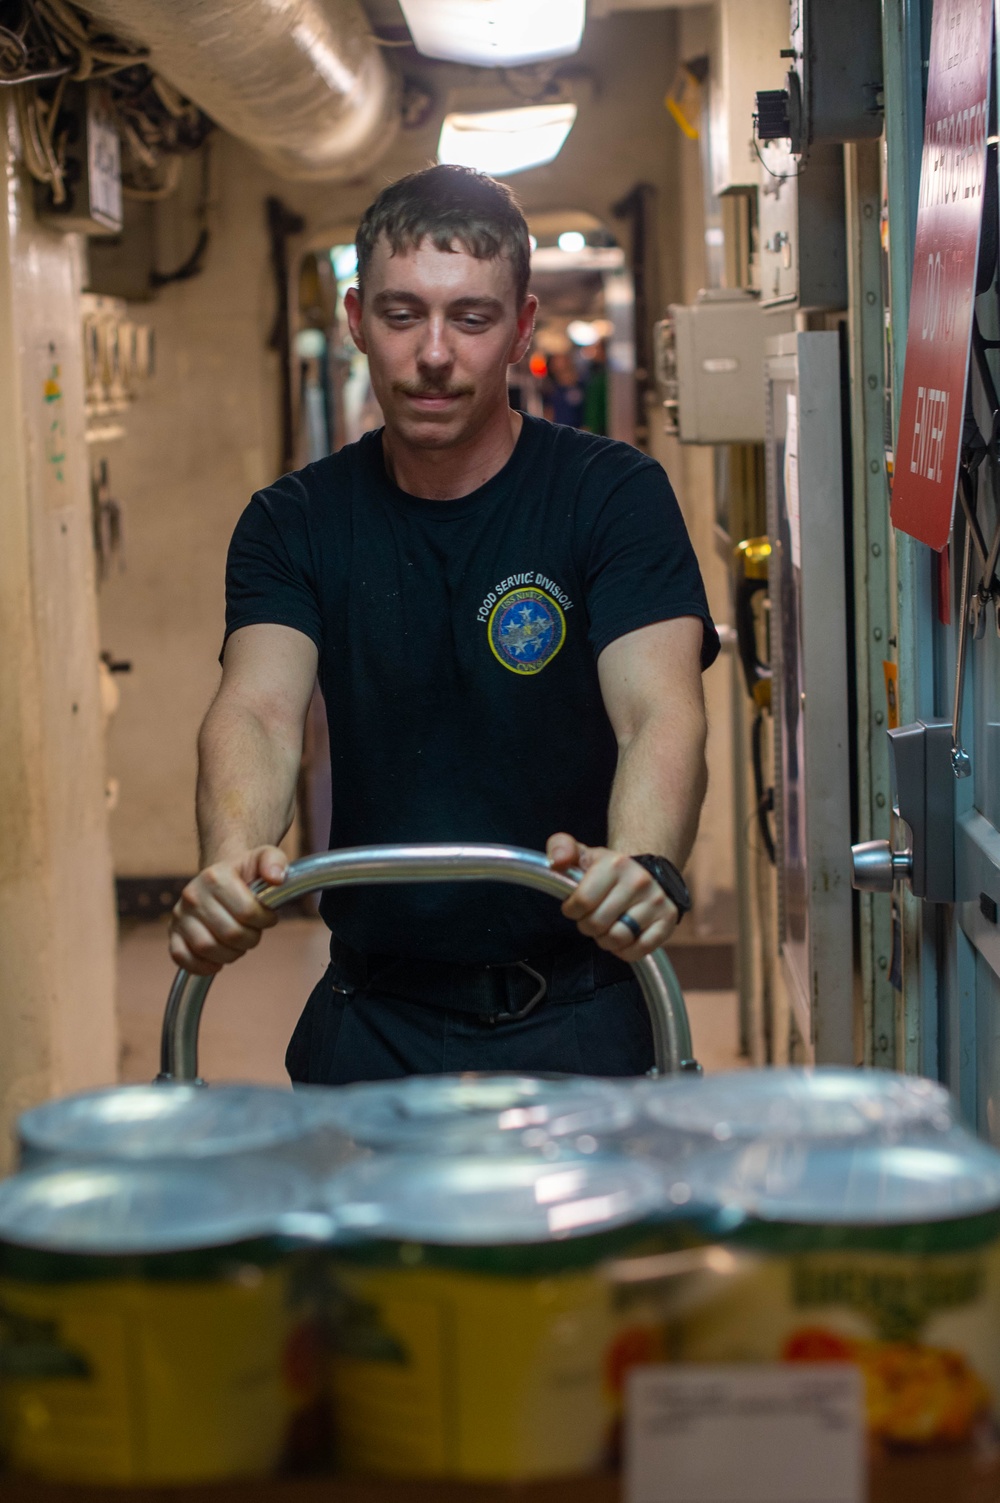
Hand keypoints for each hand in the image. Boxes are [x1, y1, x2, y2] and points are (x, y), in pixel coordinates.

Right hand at [168, 846, 286, 975]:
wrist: (222, 878)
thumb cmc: (245, 873)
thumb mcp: (264, 859)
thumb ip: (275, 862)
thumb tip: (276, 877)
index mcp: (215, 876)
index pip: (246, 911)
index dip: (265, 920)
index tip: (268, 917)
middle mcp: (193, 895)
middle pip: (230, 934)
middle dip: (250, 939)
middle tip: (253, 932)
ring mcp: (180, 915)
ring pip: (206, 948)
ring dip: (231, 954)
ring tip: (238, 944)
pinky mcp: (174, 933)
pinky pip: (181, 957)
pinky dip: (201, 965)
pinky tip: (217, 961)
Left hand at [547, 832, 678, 960]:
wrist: (646, 873)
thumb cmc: (607, 869)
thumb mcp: (583, 854)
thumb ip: (561, 847)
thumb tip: (557, 861)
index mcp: (615, 864)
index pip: (582, 902)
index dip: (572, 910)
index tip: (575, 906)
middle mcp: (639, 881)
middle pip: (597, 924)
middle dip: (587, 926)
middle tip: (592, 918)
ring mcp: (656, 901)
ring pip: (618, 939)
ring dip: (606, 940)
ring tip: (607, 927)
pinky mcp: (668, 920)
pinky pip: (640, 950)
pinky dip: (626, 950)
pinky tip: (623, 937)